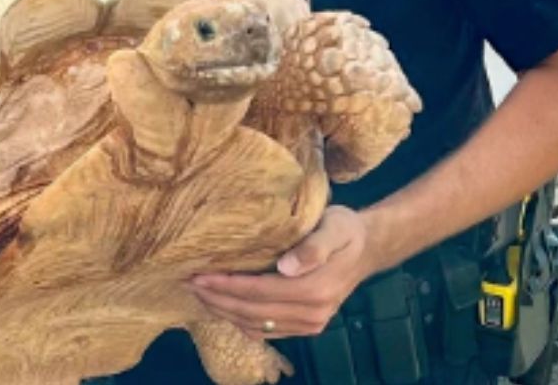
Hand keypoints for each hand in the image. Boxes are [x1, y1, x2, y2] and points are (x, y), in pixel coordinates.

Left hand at [189, 206, 383, 339]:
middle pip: (253, 312)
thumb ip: (312, 247)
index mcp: (314, 290)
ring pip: (257, 324)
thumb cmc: (346, 230)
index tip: (199, 277)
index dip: (226, 286)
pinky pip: (268, 330)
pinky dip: (242, 321)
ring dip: (226, 312)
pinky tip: (225, 308)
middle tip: (189, 285)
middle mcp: (311, 314)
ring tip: (200, 295)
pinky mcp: (307, 327)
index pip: (258, 292)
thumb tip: (285, 267)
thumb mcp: (334, 227)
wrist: (368, 248)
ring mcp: (310, 324)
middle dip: (218, 300)